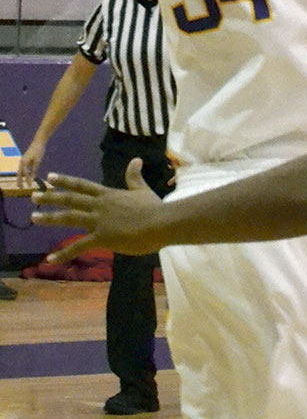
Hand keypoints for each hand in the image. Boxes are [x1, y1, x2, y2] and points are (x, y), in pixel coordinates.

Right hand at [17, 135, 45, 187]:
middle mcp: (22, 161)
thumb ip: (34, 169)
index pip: (25, 174)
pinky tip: (27, 176)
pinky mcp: (26, 159)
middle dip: (19, 181)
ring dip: (21, 177)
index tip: (30, 187)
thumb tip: (33, 178)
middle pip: (19, 173)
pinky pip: (23, 168)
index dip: (27, 181)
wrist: (38, 141)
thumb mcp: (37, 161)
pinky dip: (24, 173)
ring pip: (20, 171)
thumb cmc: (39, 151)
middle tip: (20, 188)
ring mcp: (23, 160)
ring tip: (22, 184)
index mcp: (24, 162)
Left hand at [32, 160, 166, 259]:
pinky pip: (78, 246)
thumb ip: (134, 177)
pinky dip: (63, 253)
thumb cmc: (154, 208)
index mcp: (108, 195)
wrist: (161, 223)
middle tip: (33, 196)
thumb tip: (136, 160)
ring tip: (33, 217)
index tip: (50, 177)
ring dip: (50, 218)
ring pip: (69, 218)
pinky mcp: (102, 238)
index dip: (65, 181)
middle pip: (70, 200)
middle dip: (51, 197)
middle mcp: (99, 205)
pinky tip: (50, 259)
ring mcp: (99, 221)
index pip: (82, 186)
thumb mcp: (142, 190)